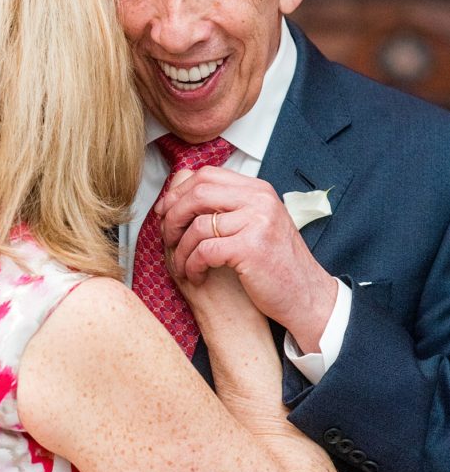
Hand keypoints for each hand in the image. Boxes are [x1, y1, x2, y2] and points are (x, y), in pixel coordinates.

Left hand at [157, 167, 336, 352]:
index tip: (165, 212)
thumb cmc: (276, 264)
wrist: (306, 296)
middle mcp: (259, 200)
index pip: (206, 175)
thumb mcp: (255, 224)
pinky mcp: (251, 248)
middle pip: (198, 193)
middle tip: (167, 237)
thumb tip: (179, 195)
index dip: (178, 192)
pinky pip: (204, 251)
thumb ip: (227, 207)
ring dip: (180, 248)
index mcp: (258, 190)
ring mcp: (257, 222)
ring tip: (181, 264)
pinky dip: (192, 265)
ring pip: (197, 225)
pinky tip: (195, 276)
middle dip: (173, 216)